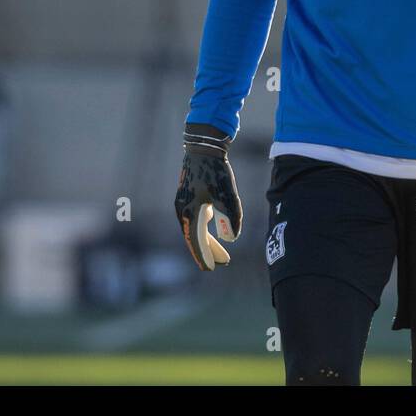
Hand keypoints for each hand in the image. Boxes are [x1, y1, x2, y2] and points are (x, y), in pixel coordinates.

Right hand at [173, 123, 241, 270]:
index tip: (211, 269)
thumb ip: (230, 217)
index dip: (204, 256)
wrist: (204, 147)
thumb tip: (232, 237)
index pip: (196, 241)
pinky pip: (197, 217)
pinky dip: (206, 227)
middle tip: (222, 264)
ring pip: (196, 228)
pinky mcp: (190, 195)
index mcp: (189, 211)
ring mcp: (185, 202)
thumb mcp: (227, 195)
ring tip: (223, 253)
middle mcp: (183, 209)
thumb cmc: (215, 171)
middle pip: (196, 237)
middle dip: (209, 251)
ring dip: (208, 241)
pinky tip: (216, 228)